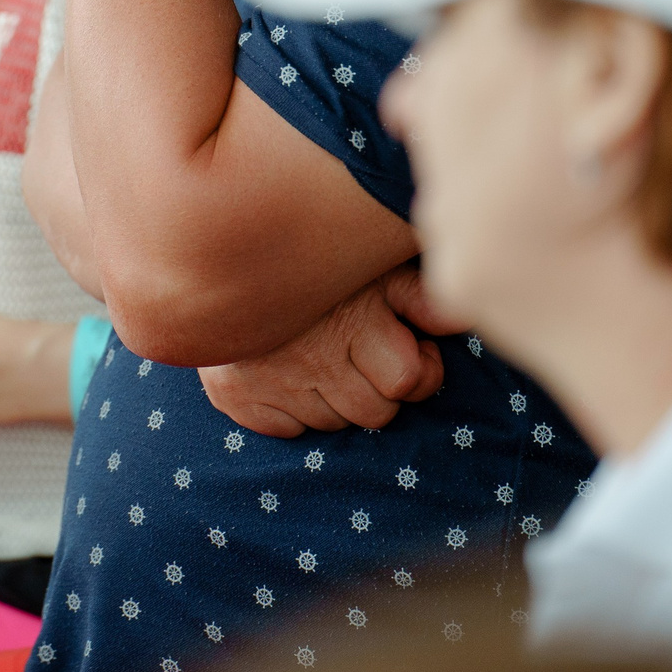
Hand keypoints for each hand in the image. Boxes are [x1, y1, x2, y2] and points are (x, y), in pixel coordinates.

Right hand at [200, 264, 464, 435]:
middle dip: (379, 388)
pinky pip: (284, 430)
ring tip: (324, 358)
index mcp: (353, 320)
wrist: (214, 242)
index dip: (418, 368)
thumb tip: (458, 320)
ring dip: (335, 399)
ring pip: (332, 423)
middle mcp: (312, 357)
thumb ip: (418, 293)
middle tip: (363, 354)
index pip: (407, 380)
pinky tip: (288, 375)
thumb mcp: (373, 262)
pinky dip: (289, 410)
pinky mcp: (234, 395)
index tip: (406, 346)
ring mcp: (271, 381)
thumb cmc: (313, 255)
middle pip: (375, 412)